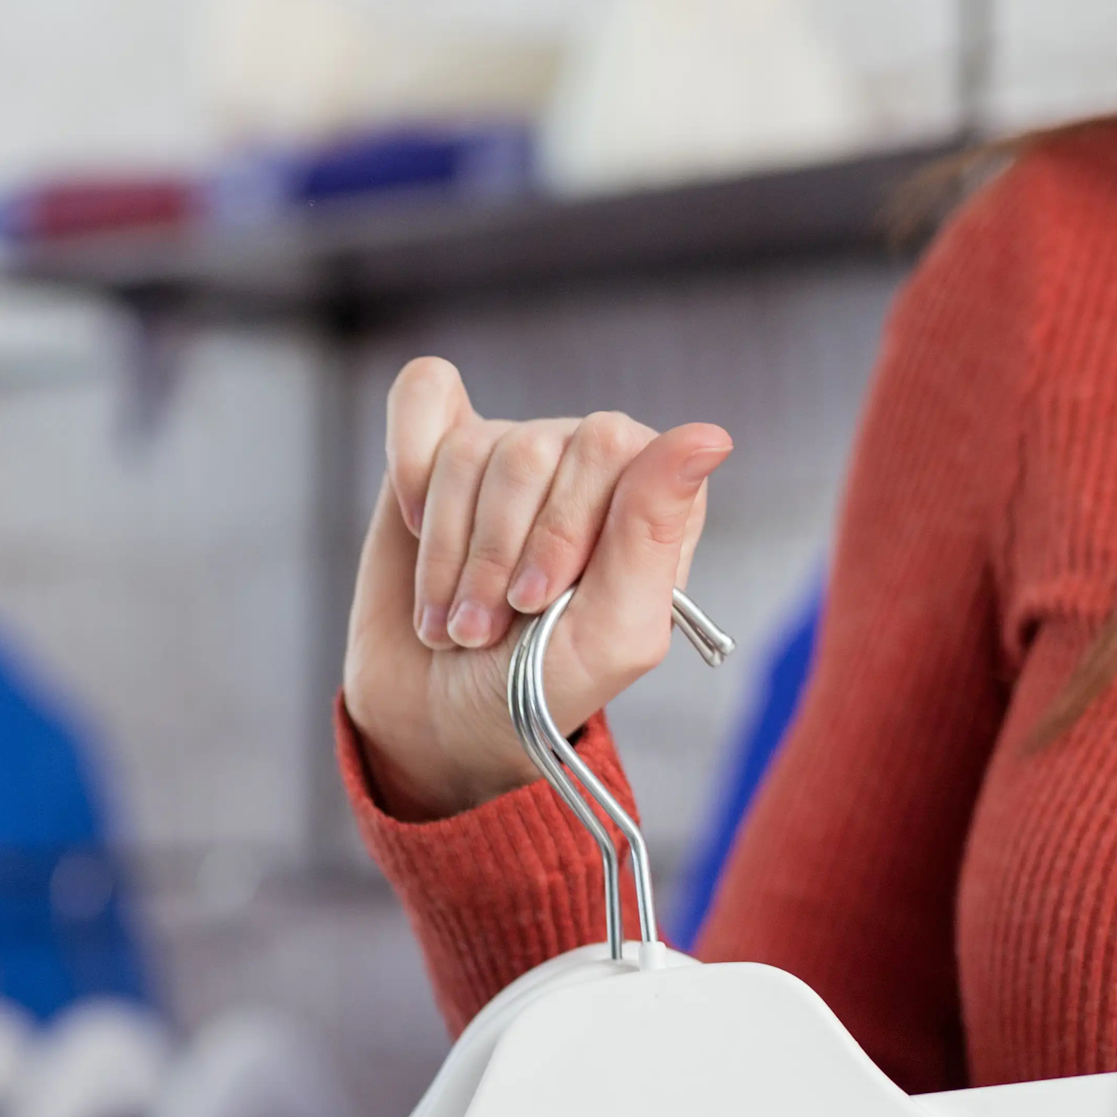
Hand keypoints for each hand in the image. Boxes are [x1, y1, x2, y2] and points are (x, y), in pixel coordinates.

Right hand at [341, 357, 730, 820]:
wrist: (435, 719)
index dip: (559, 527)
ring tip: (451, 620)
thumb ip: (653, 538)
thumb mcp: (607, 638)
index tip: (532, 602)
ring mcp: (510, 450)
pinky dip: (408, 463)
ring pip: (468, 448)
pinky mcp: (438, 447)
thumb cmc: (534, 690)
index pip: (609, 448)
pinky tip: (414, 526)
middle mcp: (584, 462)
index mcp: (647, 501)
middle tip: (481, 631)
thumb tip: (708, 434)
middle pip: (531, 447)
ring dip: (447, 551)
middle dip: (493, 553)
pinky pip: (422, 396)